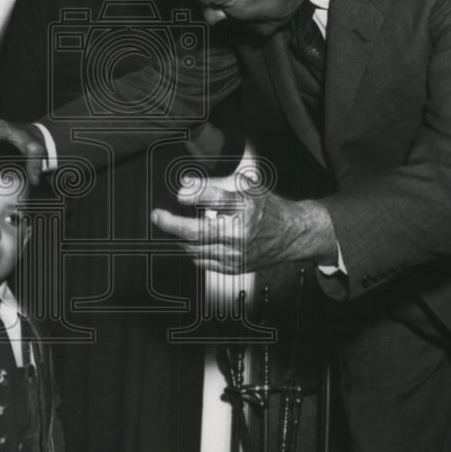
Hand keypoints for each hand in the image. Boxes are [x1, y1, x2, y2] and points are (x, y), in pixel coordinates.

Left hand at [151, 178, 337, 272]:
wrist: (292, 234)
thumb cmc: (268, 208)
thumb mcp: (246, 187)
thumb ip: (214, 185)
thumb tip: (186, 185)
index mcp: (245, 208)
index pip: (212, 199)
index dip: (192, 195)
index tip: (179, 195)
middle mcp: (240, 233)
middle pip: (196, 231)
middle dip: (171, 224)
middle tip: (158, 216)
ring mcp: (236, 254)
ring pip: (195, 248)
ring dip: (179, 238)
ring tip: (172, 226)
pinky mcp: (233, 267)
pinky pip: (202, 261)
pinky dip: (191, 250)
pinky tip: (189, 241)